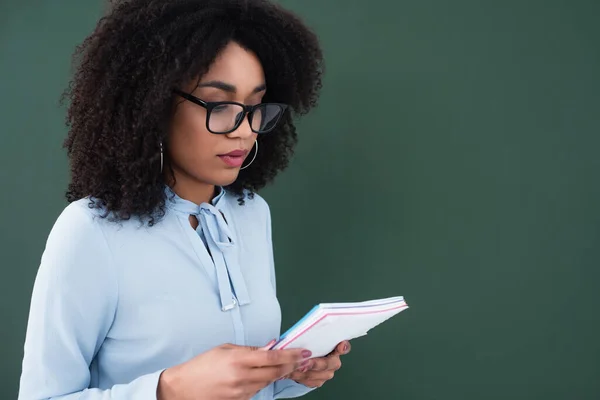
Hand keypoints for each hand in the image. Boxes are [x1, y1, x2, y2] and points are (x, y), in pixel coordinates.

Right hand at [157, 341, 311, 399]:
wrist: (183, 389)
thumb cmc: (202, 365)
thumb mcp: (225, 349)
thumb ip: (249, 349)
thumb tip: (270, 347)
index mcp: (239, 359)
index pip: (273, 357)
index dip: (291, 354)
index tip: (304, 352)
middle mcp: (242, 376)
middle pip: (276, 371)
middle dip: (291, 364)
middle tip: (302, 359)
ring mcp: (242, 391)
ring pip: (269, 382)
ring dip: (278, 373)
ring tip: (285, 364)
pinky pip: (257, 391)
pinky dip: (263, 382)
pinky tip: (261, 376)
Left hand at [284, 341, 350, 387]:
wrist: (301, 360)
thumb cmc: (306, 346)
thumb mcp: (308, 339)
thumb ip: (311, 337)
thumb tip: (306, 338)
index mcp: (334, 348)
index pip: (344, 347)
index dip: (343, 347)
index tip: (340, 346)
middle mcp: (334, 361)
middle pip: (328, 364)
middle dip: (315, 364)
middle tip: (305, 362)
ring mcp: (328, 373)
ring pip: (318, 375)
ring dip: (304, 372)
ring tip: (293, 368)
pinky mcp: (319, 381)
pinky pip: (311, 382)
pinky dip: (300, 378)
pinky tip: (292, 373)